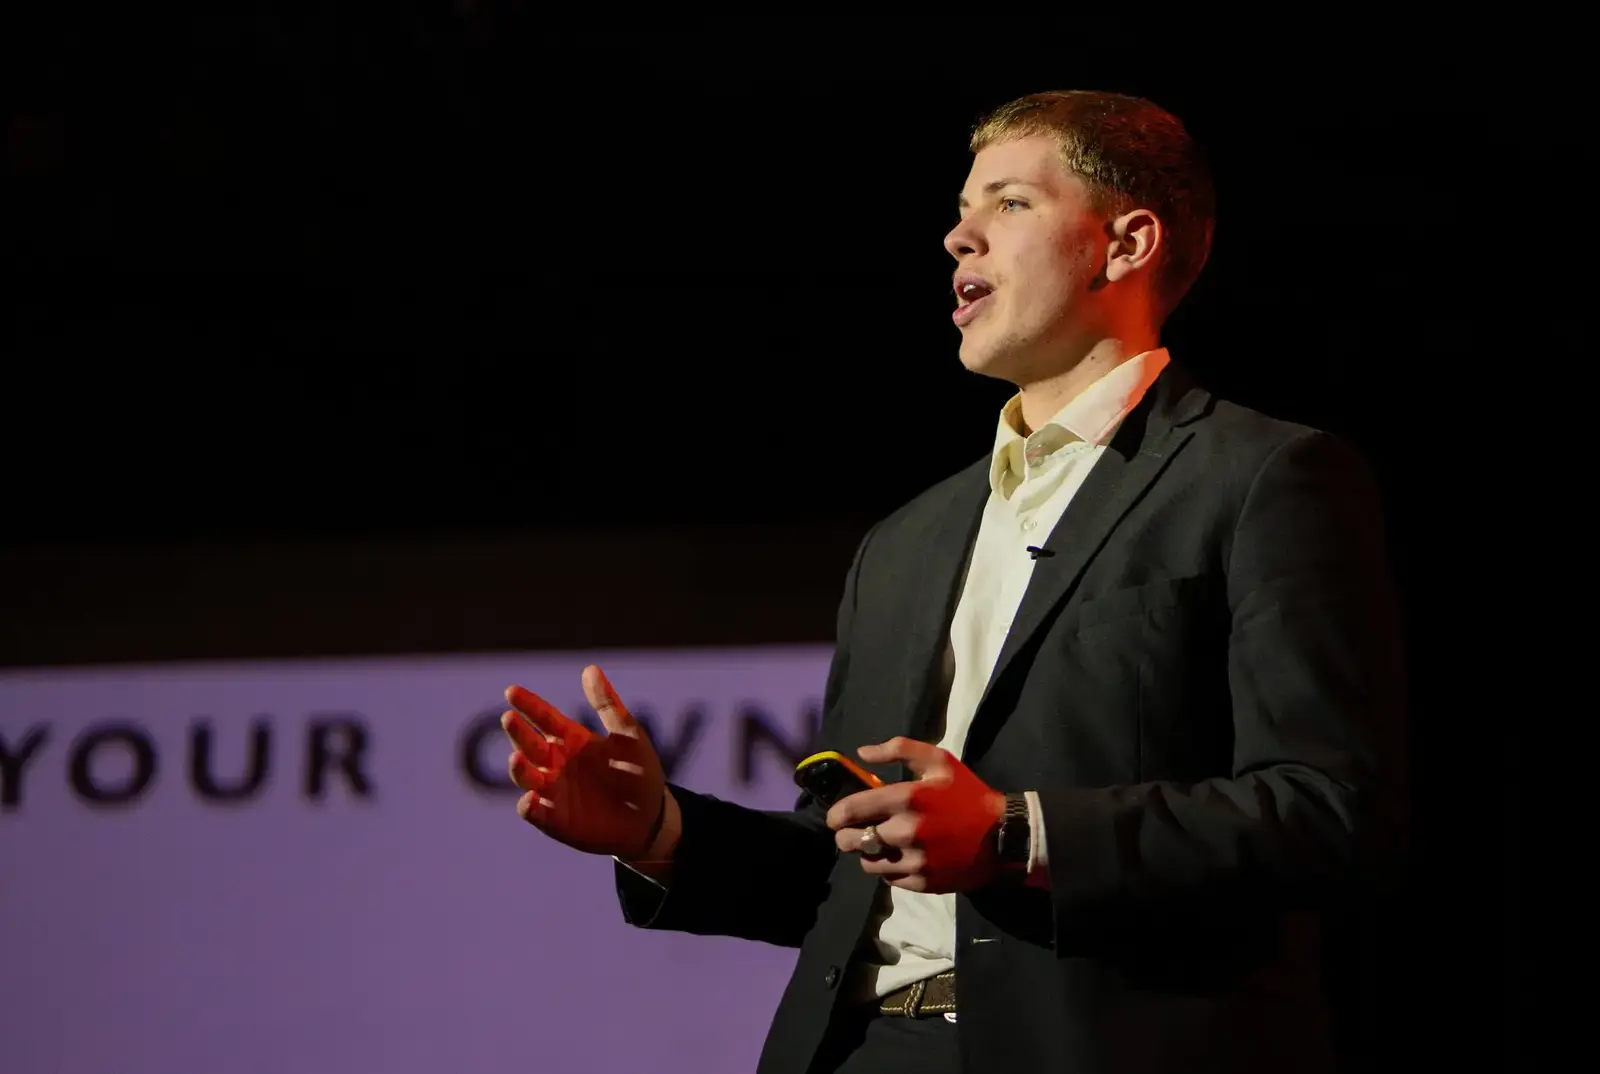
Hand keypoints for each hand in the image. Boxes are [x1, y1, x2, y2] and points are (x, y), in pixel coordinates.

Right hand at [502, 665, 669, 859]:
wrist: (651, 818)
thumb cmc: (639, 773)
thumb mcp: (628, 735)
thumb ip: (608, 705)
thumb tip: (590, 669)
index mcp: (572, 739)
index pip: (544, 718)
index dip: (528, 705)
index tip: (511, 691)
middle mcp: (556, 763)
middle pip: (530, 745)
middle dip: (518, 732)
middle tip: (509, 718)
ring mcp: (553, 791)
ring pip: (526, 777)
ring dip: (518, 768)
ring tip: (516, 757)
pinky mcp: (554, 820)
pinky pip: (535, 813)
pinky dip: (528, 806)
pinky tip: (531, 798)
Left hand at [825, 736, 1004, 893]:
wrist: (1004, 836)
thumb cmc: (968, 794)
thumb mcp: (939, 761)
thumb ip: (899, 750)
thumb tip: (862, 753)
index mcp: (907, 798)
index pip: (852, 810)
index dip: (836, 815)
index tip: (835, 817)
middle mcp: (906, 832)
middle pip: (853, 841)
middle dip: (846, 836)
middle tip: (852, 832)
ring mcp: (915, 861)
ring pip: (869, 863)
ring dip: (867, 853)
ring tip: (878, 844)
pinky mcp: (923, 883)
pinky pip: (889, 880)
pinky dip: (889, 869)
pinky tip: (900, 857)